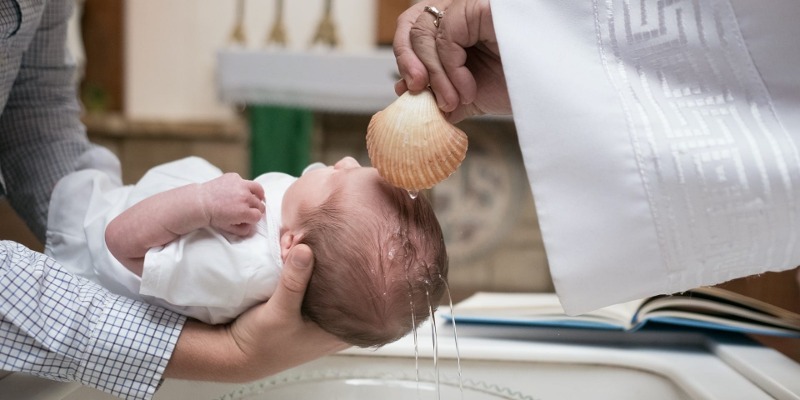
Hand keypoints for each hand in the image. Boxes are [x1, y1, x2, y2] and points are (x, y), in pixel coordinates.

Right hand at [164, 244, 347, 380]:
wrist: (236, 353)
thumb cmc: (263, 342)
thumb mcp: (280, 312)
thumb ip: (294, 282)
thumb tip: (305, 249)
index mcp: (340, 330)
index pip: (363, 296)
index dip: (360, 273)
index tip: (352, 249)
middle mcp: (335, 322)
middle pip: (346, 284)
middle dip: (335, 261)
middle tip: (326, 240)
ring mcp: (320, 314)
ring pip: (327, 280)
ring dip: (317, 261)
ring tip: (309, 241)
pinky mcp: (304, 305)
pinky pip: (311, 280)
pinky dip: (305, 266)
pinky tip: (298, 251)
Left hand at [200, 173, 265, 236]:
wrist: (200, 203)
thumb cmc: (213, 216)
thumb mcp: (229, 228)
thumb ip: (243, 230)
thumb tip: (251, 226)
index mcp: (244, 212)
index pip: (258, 216)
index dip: (254, 218)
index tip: (249, 218)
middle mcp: (245, 197)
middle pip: (260, 204)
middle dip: (255, 209)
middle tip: (248, 210)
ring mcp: (241, 185)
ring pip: (259, 190)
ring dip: (257, 195)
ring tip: (252, 198)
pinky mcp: (235, 177)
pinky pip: (245, 181)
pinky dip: (244, 186)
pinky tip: (237, 191)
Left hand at [393, 0, 510, 122]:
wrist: (552, 92)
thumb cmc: (518, 87)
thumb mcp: (469, 95)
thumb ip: (439, 94)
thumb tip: (404, 94)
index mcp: (455, 28)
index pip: (413, 29)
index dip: (404, 58)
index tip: (408, 92)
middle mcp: (460, 13)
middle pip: (412, 23)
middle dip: (409, 63)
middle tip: (418, 92)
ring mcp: (470, 7)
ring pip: (425, 31)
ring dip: (435, 75)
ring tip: (453, 101)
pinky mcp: (480, 7)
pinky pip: (446, 34)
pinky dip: (450, 68)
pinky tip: (468, 90)